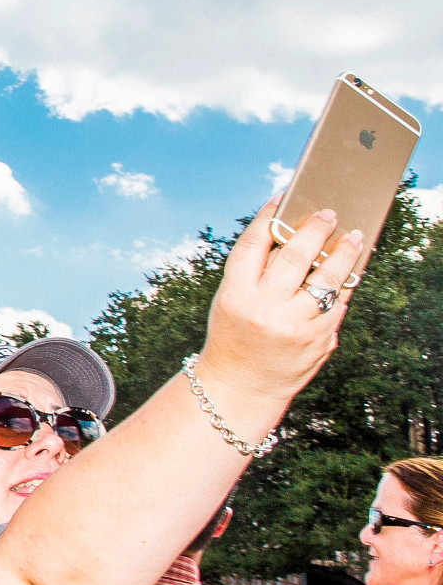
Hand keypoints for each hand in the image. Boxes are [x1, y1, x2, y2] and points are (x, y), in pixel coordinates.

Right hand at [197, 200, 363, 406]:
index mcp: (235, 294)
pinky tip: (350, 274)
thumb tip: (291, 238)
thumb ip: (255, 273)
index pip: (253, 245)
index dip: (268, 218)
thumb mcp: (231, 301)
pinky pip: (337, 304)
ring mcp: (294, 325)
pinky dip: (344, 287)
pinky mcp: (318, 340)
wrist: (240, 385)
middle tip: (329, 214)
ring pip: (325, 278)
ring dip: (343, 254)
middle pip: (294, 256)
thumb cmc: (234, 336)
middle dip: (314, 230)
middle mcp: (264, 308)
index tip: (282, 199)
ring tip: (353, 238)